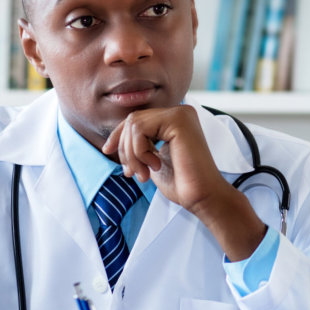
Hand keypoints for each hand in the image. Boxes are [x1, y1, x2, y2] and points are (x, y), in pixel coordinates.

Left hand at [102, 105, 227, 211]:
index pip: (137, 119)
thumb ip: (140, 144)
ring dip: (132, 154)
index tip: (108, 151)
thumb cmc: (182, 183)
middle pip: (132, 120)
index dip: (118, 135)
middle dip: (125, 149)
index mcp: (176, 120)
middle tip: (133, 173)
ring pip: (134, 124)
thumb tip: (115, 139)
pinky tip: (155, 166)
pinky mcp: (179, 120)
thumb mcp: (152, 159)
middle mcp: (180, 112)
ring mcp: (181, 113)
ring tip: (144, 174)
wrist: (201, 197)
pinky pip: (140, 129)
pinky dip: (140, 152)